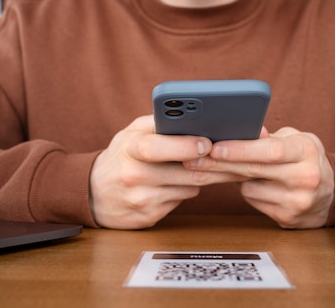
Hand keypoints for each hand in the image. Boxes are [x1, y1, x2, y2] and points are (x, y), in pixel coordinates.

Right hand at [90, 115, 247, 229]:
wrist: (92, 193)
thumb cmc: (120, 155)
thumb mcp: (132, 132)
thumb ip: (160, 122)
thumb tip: (195, 115)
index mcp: (130, 149)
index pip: (157, 147)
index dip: (185, 146)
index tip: (209, 142)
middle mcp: (135, 177)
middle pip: (186, 174)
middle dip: (218, 165)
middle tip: (242, 157)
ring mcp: (142, 201)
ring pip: (190, 189)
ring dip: (212, 177)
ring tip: (232, 166)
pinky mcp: (149, 218)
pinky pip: (182, 201)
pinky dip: (193, 189)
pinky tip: (200, 180)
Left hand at [184, 127, 334, 228]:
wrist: (332, 192)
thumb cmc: (306, 159)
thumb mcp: (295, 139)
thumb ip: (269, 136)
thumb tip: (243, 130)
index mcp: (306, 151)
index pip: (270, 150)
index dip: (241, 149)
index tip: (215, 147)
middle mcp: (305, 177)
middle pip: (254, 170)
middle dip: (220, 164)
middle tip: (193, 160)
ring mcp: (297, 201)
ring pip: (249, 188)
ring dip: (237, 178)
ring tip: (242, 168)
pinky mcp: (287, 219)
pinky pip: (254, 201)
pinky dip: (249, 191)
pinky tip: (258, 184)